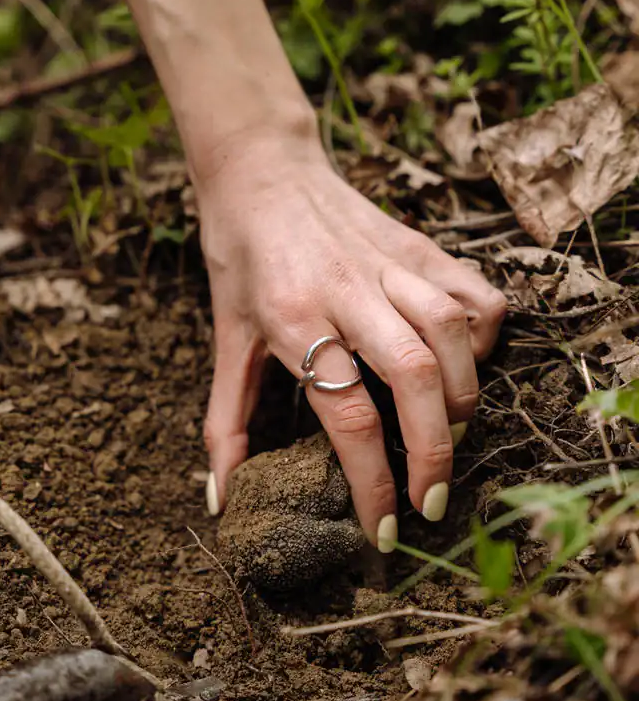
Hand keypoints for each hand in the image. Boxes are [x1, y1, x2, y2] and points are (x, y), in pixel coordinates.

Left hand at [200, 128, 506, 552]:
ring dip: (461, 398)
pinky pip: (473, 294)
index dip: (373, 483)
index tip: (385, 530)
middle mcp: (346, 289)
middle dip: (435, 451)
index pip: (349, 416)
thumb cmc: (239, 259)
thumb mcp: (225, 340)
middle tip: (430, 499)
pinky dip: (481, 337)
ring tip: (447, 435)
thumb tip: (219, 500)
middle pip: (414, 377)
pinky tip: (461, 364)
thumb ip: (225, 423)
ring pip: (451, 335)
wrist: (261, 169)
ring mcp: (389, 262)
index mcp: (293, 318)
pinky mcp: (419, 244)